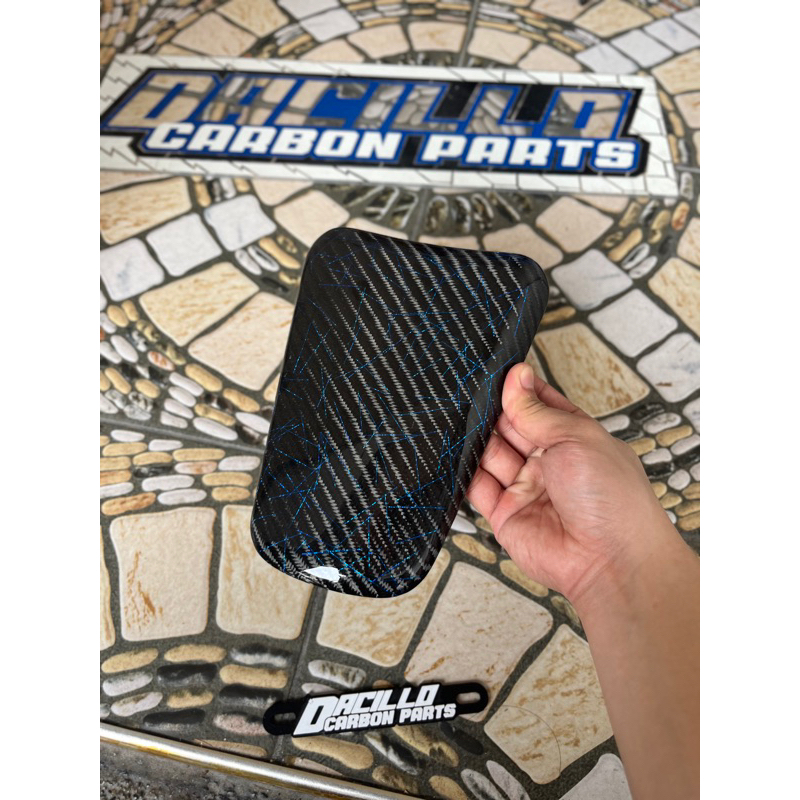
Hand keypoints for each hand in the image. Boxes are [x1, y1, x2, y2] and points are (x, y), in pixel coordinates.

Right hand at [467, 362, 677, 609]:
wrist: (611, 560)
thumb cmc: (612, 499)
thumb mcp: (575, 437)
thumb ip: (536, 412)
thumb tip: (516, 378)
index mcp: (574, 437)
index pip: (540, 405)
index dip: (520, 389)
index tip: (500, 373)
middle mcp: (549, 461)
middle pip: (511, 427)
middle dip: (495, 412)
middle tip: (477, 397)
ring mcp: (526, 487)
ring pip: (490, 454)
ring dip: (478, 439)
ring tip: (466, 423)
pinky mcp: (505, 514)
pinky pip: (477, 487)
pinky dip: (464, 471)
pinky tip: (457, 453)